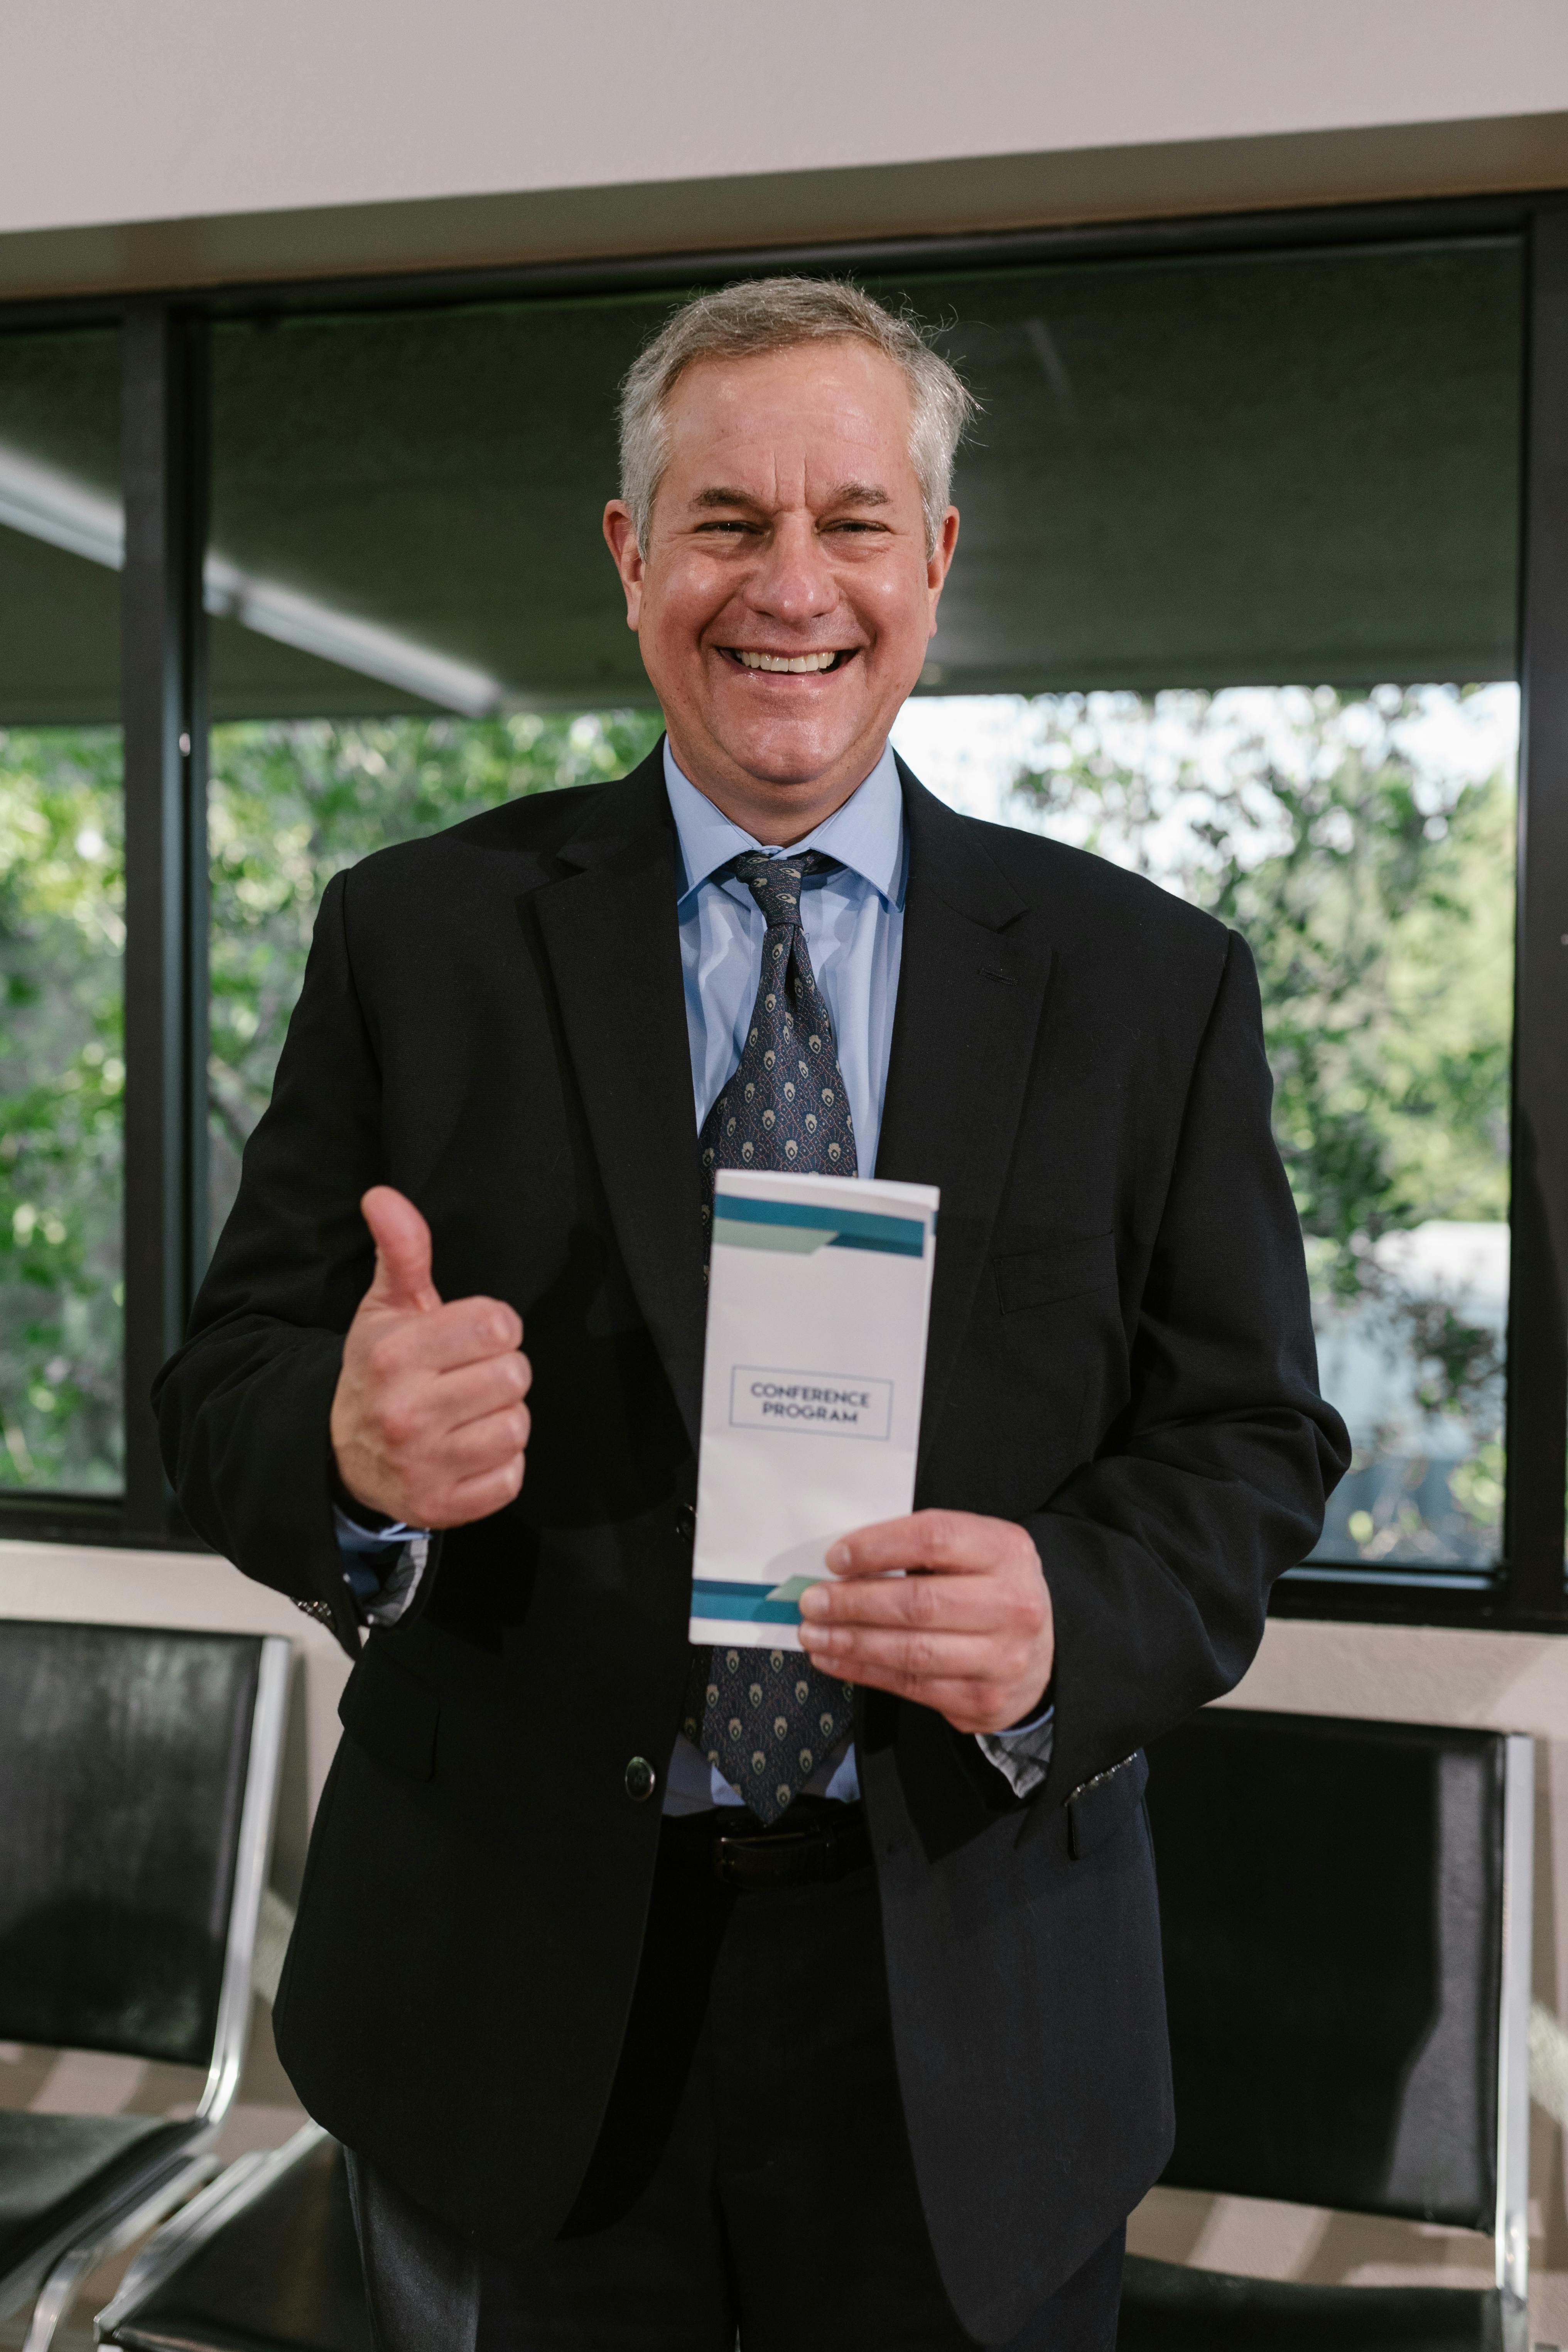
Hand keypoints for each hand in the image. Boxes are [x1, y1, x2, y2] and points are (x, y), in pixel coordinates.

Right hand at [329, 1186, 531, 1528]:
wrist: (339, 1454)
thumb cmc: (378, 1371)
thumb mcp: (385, 1308)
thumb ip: (400, 1250)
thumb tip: (382, 1195)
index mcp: (395, 1356)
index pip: (496, 1325)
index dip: (495, 1326)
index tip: (473, 1335)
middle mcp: (406, 1412)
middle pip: (514, 1376)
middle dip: (500, 1371)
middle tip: (469, 1376)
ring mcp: (424, 1465)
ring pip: (516, 1427)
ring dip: (502, 1418)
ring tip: (468, 1413)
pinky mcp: (441, 1507)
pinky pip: (511, 1477)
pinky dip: (499, 1465)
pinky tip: (468, 1450)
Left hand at [797, 1509, 1052, 1735]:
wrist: (1041, 1654)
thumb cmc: (991, 1592)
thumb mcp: (974, 1552)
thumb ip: (920, 1551)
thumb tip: (843, 1566)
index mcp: (1006, 1551)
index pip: (934, 1538)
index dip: (877, 1546)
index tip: (836, 1558)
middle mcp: (1012, 1604)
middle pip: (918, 1602)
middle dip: (853, 1602)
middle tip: (813, 1601)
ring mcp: (1001, 1658)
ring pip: (911, 1651)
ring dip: (850, 1642)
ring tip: (814, 1633)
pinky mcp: (983, 1700)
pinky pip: (911, 1686)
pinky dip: (864, 1672)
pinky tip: (835, 1659)